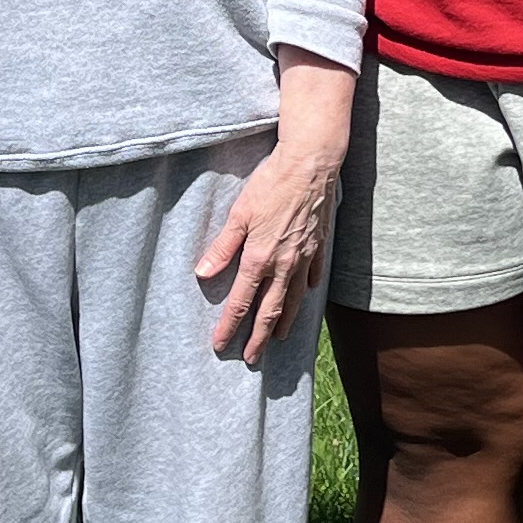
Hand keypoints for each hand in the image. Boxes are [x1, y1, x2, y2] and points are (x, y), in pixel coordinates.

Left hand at [195, 135, 339, 362]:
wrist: (311, 165)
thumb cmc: (271, 184)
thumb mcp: (239, 214)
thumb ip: (223, 247)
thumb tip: (202, 273)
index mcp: (260, 258)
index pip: (241, 302)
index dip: (230, 326)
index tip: (221, 344)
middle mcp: (285, 264)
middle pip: (270, 310)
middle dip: (259, 337)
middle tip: (252, 358)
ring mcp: (305, 257)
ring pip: (294, 299)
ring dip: (285, 322)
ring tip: (279, 338)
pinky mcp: (319, 246)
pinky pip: (314, 275)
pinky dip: (308, 290)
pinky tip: (305, 296)